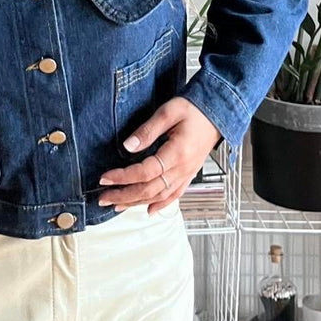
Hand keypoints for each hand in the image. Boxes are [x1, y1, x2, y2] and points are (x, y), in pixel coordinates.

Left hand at [97, 97, 220, 214]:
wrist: (217, 113)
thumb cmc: (194, 109)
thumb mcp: (168, 112)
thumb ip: (147, 130)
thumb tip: (128, 146)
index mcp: (177, 153)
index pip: (145, 172)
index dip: (122, 177)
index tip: (104, 179)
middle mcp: (183, 169)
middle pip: (149, 190)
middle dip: (124, 196)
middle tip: (103, 198)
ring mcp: (187, 174)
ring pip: (159, 196)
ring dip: (136, 203)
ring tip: (117, 205)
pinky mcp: (189, 174)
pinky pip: (174, 195)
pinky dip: (160, 204)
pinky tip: (148, 210)